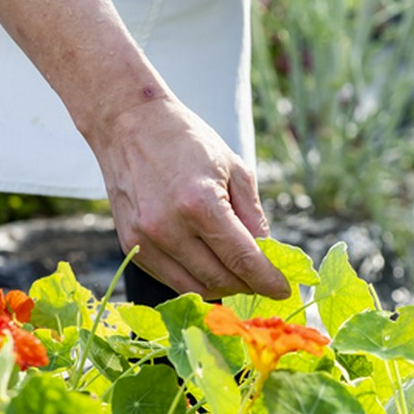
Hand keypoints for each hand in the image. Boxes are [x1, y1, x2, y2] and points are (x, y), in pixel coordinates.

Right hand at [95, 95, 290, 300]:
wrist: (129, 123)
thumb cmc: (187, 142)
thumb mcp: (235, 169)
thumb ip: (253, 217)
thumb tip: (268, 258)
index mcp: (200, 203)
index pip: (243, 260)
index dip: (268, 280)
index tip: (284, 290)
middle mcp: (169, 227)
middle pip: (220, 279)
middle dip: (248, 285)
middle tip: (263, 280)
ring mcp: (145, 239)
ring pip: (195, 287)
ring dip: (223, 287)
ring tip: (238, 275)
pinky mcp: (131, 244)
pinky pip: (171, 278)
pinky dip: (196, 279)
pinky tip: (210, 266)